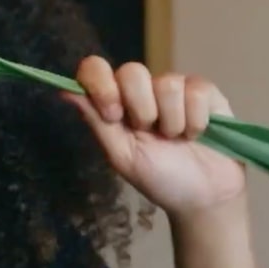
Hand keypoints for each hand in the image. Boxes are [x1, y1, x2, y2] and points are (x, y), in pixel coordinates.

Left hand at [64, 57, 247, 219]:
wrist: (204, 199)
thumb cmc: (159, 179)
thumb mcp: (122, 155)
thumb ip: (97, 122)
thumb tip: (63, 92)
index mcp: (115, 103)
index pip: (95, 69)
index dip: (100, 84)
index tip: (113, 115)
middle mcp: (141, 90)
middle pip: (132, 71)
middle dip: (142, 110)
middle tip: (149, 133)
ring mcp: (174, 88)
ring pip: (167, 83)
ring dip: (172, 121)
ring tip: (176, 139)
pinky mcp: (205, 92)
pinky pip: (197, 90)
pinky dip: (196, 120)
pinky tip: (197, 134)